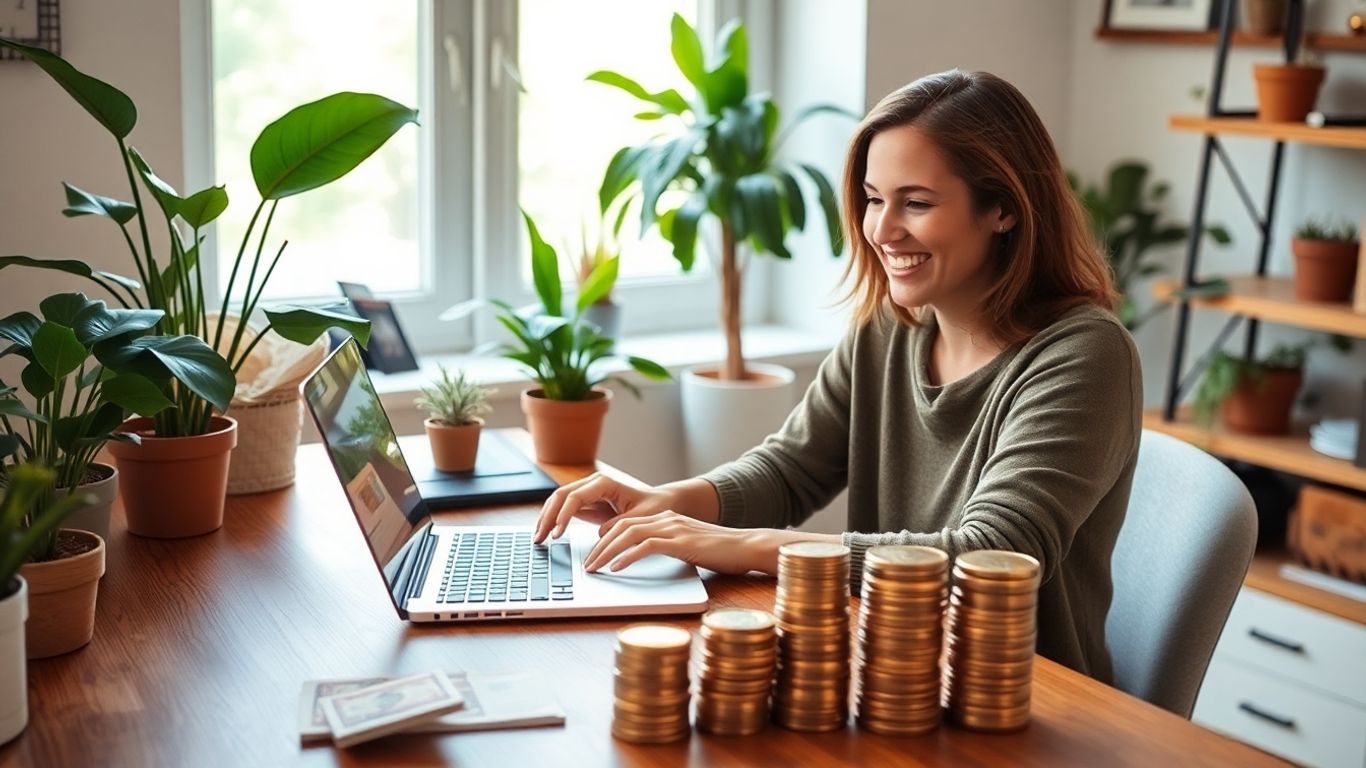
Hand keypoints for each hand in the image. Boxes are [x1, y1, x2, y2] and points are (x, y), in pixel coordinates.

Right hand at [533, 472, 677, 543]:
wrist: (658, 503)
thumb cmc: (651, 508)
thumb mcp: (640, 519)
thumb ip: (620, 525)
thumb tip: (600, 534)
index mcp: (605, 483)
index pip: (576, 496)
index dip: (564, 515)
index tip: (558, 533)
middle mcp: (592, 483)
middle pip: (561, 495)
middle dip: (548, 517)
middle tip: (540, 538)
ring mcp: (587, 491)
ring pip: (558, 501)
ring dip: (546, 518)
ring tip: (538, 538)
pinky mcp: (585, 502)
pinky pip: (564, 508)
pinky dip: (553, 520)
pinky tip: (547, 534)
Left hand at [583, 512, 774, 574]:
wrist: (746, 547)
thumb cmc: (720, 552)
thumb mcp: (687, 547)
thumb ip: (667, 548)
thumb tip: (646, 560)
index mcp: (666, 519)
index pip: (626, 523)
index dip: (605, 537)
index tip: (592, 553)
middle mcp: (666, 519)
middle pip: (621, 527)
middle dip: (599, 546)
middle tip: (586, 564)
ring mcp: (673, 528)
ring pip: (629, 534)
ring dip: (606, 552)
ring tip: (594, 568)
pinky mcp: (680, 541)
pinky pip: (646, 546)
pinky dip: (627, 557)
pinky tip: (616, 569)